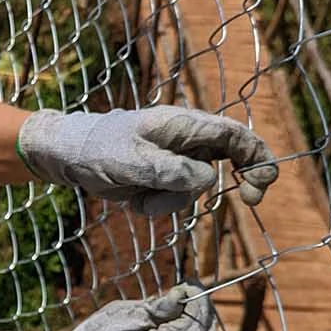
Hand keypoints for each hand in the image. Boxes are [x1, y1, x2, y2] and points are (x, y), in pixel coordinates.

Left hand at [18, 105, 277, 215]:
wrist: (68, 156)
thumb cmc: (97, 148)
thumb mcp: (133, 161)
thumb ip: (171, 170)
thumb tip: (209, 179)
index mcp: (183, 126)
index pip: (235, 135)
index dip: (258, 156)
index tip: (262, 183)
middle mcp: (185, 142)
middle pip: (228, 162)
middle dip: (235, 182)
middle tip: (247, 201)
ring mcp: (173, 161)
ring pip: (194, 189)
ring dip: (169, 201)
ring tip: (138, 195)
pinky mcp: (160, 179)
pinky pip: (171, 200)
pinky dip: (154, 205)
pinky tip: (131, 197)